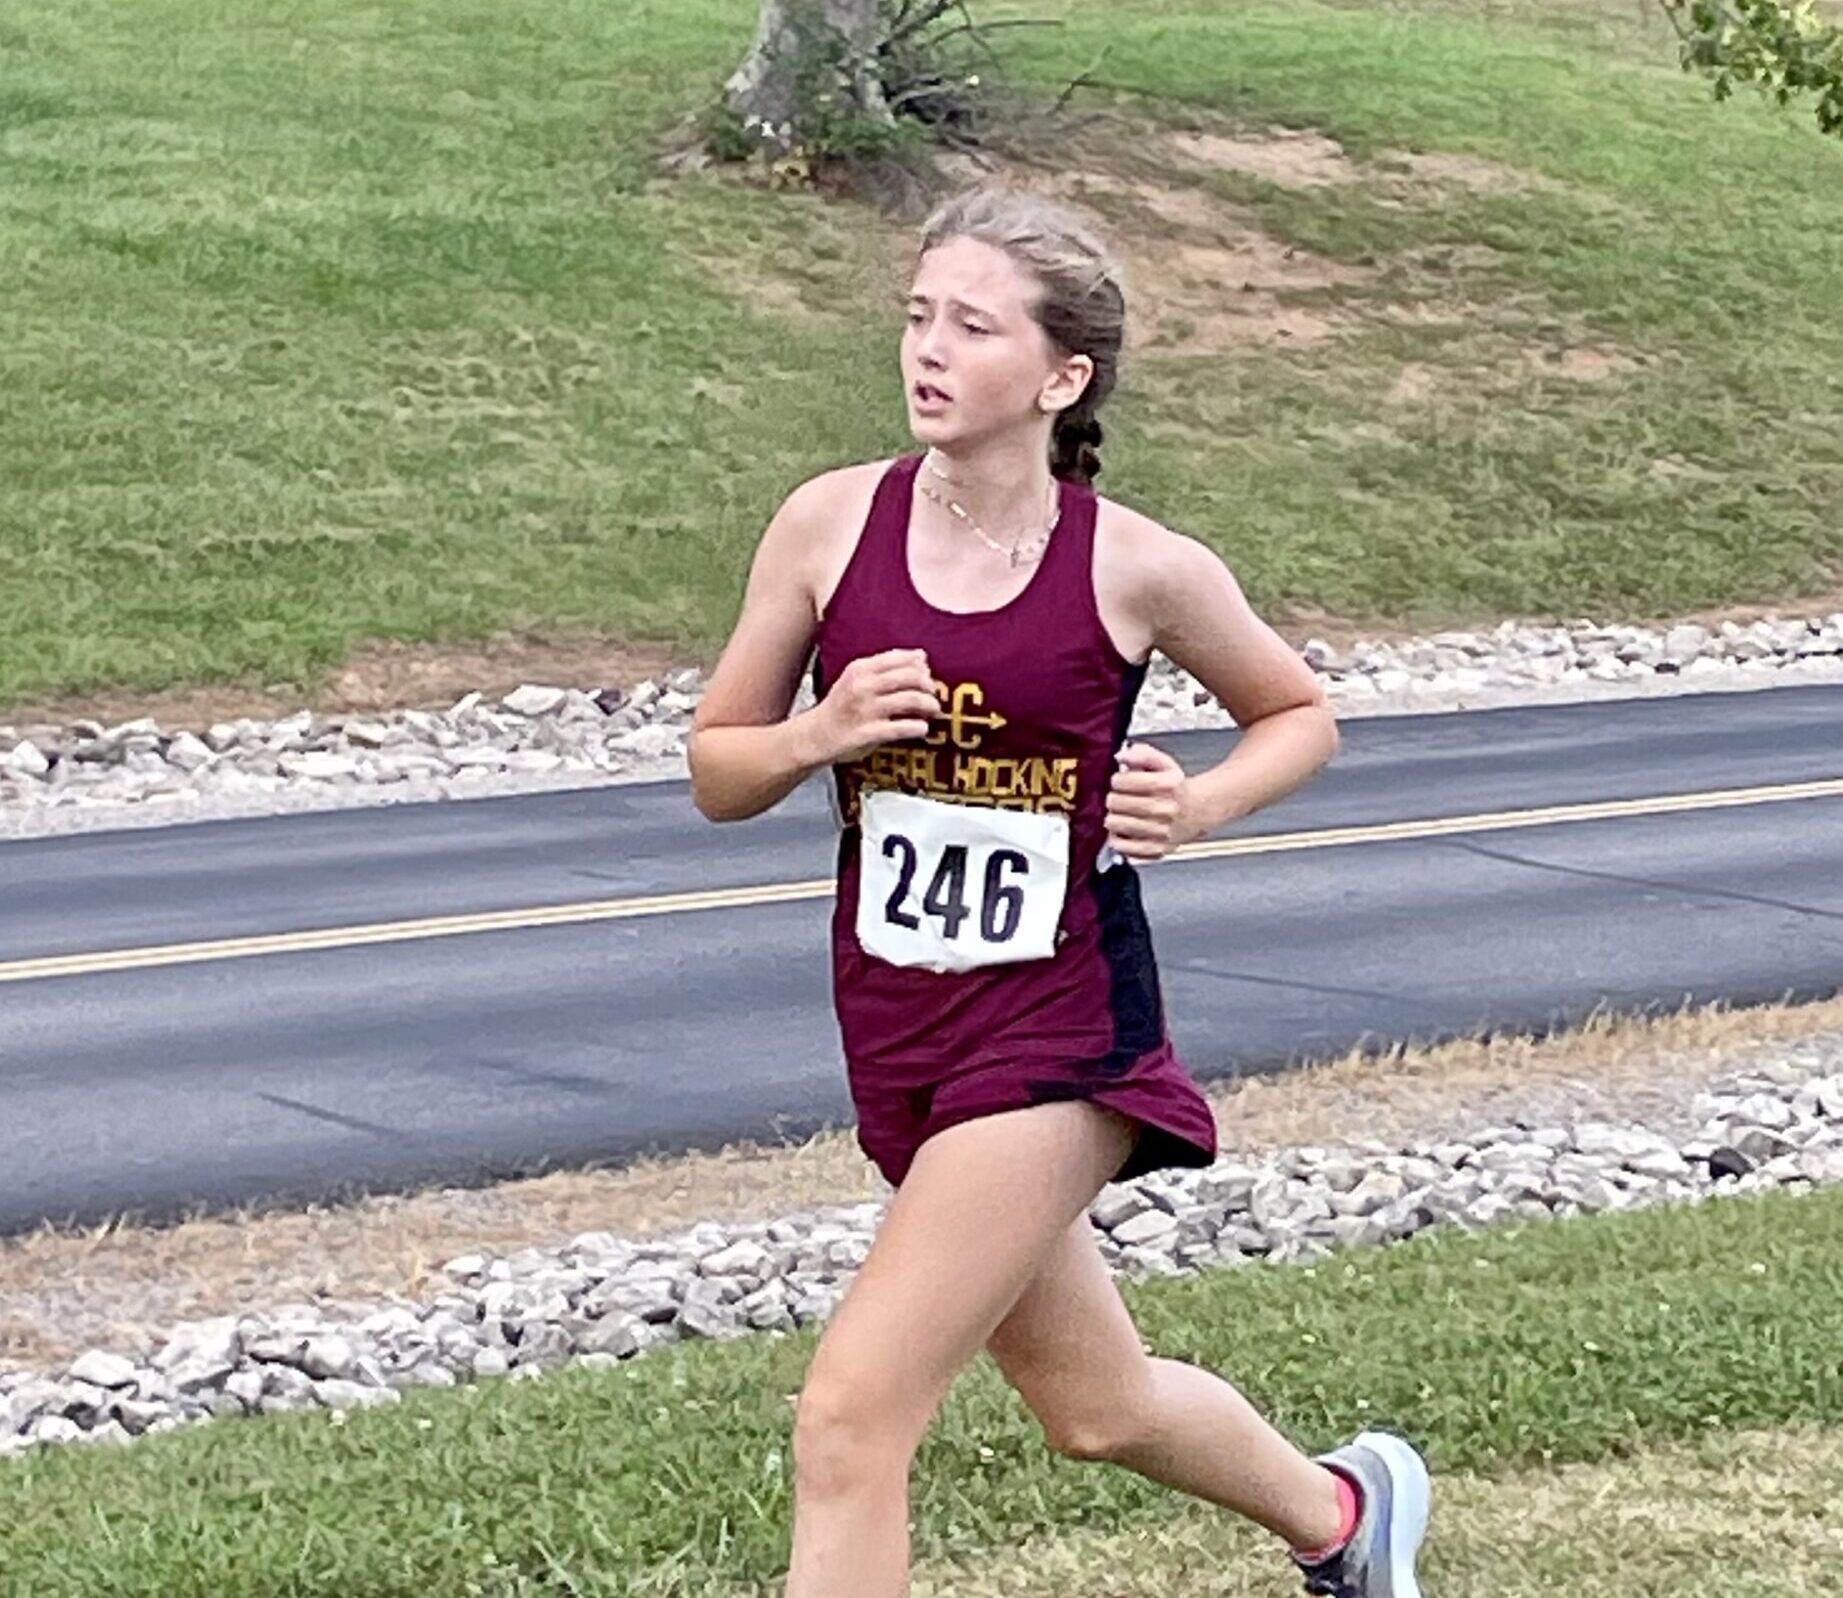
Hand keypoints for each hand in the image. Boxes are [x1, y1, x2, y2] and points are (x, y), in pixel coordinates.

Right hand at [813, 649, 938, 763]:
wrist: (815, 735)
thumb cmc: (841, 707)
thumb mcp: (856, 679)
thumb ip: (886, 666)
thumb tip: (921, 656)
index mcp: (860, 669)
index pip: (901, 658)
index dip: (920, 666)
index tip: (927, 674)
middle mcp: (863, 686)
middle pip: (910, 677)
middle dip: (928, 685)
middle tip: (933, 694)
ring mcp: (865, 710)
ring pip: (911, 700)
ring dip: (929, 705)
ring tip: (933, 710)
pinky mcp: (868, 733)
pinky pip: (902, 728)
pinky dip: (918, 727)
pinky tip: (922, 728)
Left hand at [1105, 742, 1201, 860]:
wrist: (1197, 811)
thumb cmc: (1176, 788)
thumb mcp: (1164, 764)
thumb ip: (1142, 754)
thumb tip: (1121, 755)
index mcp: (1167, 785)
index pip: (1124, 781)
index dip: (1116, 780)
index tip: (1119, 782)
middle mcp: (1166, 809)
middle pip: (1117, 802)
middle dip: (1113, 798)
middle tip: (1119, 798)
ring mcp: (1161, 831)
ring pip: (1116, 824)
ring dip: (1113, 817)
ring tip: (1121, 814)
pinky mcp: (1156, 849)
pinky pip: (1123, 847)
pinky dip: (1117, 839)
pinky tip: (1123, 831)